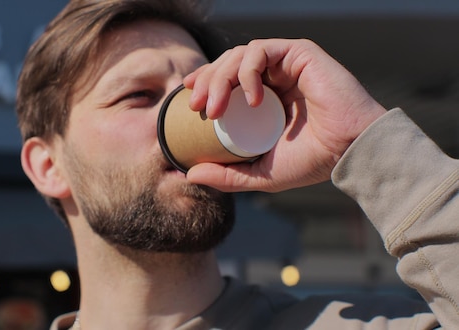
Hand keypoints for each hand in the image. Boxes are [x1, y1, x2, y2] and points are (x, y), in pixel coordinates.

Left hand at [183, 39, 386, 191]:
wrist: (348, 151)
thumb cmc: (310, 161)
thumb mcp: (259, 173)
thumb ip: (227, 175)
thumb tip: (190, 174)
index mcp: (265, 96)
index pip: (226, 79)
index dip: (204, 83)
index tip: (188, 99)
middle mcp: (274, 76)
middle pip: (228, 64)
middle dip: (206, 81)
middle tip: (195, 106)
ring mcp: (286, 64)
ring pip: (239, 54)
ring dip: (220, 77)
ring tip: (215, 108)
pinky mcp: (299, 53)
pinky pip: (261, 50)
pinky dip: (248, 71)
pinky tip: (252, 99)